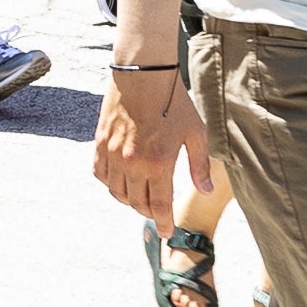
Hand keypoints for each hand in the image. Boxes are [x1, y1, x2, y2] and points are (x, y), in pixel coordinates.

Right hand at [94, 67, 210, 230]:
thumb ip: (199, 165)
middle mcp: (133, 163)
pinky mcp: (101, 143)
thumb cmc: (174, 102)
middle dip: (148, 213)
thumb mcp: (195, 133)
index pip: (159, 206)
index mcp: (159, 163)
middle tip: (156, 213)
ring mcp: (113, 154)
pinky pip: (100, 174)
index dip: (163, 223)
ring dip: (129, 200)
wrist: (143, 73)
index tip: (166, 232)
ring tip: (140, 197)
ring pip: (117, 192)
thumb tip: (205, 190)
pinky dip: (110, 184)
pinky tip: (121, 181)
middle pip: (137, 203)